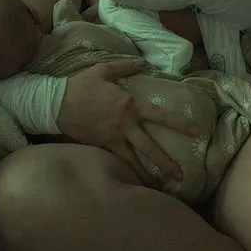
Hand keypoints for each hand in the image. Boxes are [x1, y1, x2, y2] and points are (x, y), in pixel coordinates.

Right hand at [56, 57, 199, 186]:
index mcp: (130, 105)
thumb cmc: (80, 85)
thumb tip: (144, 62)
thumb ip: (126, 66)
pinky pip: (116, 163)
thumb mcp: (103, 70)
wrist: (54, 104)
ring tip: (161, 189)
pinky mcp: (100, 147)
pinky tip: (134, 185)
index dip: (180, 124)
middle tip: (181, 175)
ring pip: (134, 161)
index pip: (160, 116)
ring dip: (148, 175)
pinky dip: (126, 174)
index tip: (196, 132)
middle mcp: (124, 125)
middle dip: (166, 162)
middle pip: (150, 147)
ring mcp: (112, 139)